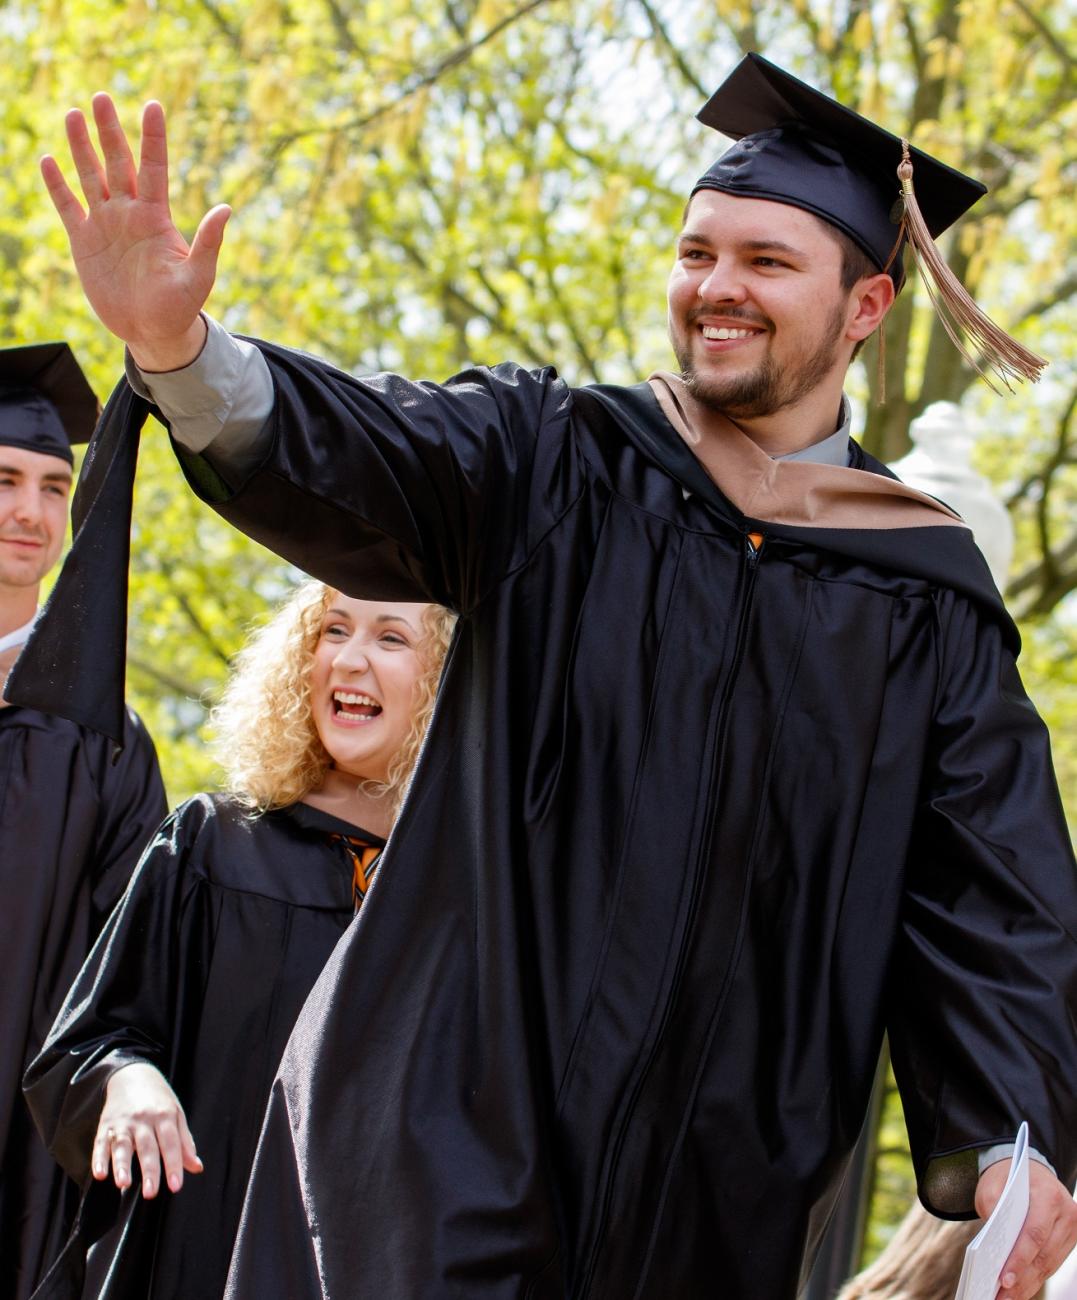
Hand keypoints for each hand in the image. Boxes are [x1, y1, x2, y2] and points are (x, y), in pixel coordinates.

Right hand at [40, 94, 230, 371]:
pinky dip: (58, 185)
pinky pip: (69, 206)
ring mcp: (106, 225)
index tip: (153, 106)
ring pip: (91, 176)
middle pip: (117, 162)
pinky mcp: (84, 242)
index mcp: (157, 217)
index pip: (154, 167)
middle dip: (109, 131)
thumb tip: (226, 209)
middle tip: (101, 97)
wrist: (153, 332)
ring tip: (73, 114)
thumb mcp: (199, 276)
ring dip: (81, 147)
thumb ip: (209, 243)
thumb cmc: (181, 306)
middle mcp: (130, 213)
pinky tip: (49, 160)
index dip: (153, 138)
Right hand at [92, 1062, 202, 1198]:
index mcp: (165, 1115)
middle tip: (151, 1193)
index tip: (176, 1186)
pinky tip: (100, 1174)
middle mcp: (144, 1119)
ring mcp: (123, 1122)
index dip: (174, 1165)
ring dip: (122, 1165)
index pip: (171, 1143)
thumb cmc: (158, 1100)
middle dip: (149, 1171)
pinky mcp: (105, 1125)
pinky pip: (100, 1143)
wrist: (133, 1074)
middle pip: (147, 1147)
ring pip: (122, 1145)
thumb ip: (185, 1142)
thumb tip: (196, 1167)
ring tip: (123, 1183)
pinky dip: (99, 1159)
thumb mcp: (176, 1114)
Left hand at [975, 1158, 1076, 1298]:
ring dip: (1027, 1285)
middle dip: (1021, 1279)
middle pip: (1043, 1255)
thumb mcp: (991, 1185)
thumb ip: (991, 1208)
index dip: (1019, 1260)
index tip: (1002, 1280)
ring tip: (1005, 1299)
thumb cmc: (1006, 1180)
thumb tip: (992, 1247)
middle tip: (1001, 1296)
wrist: (1029, 1172)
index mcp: (1048, 1195)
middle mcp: (1067, 1213)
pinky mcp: (1070, 1241)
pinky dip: (1034, 1279)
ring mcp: (1072, 1229)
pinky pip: (1051, 1265)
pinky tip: (1018, 1291)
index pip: (1034, 1233)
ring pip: (1049, 1265)